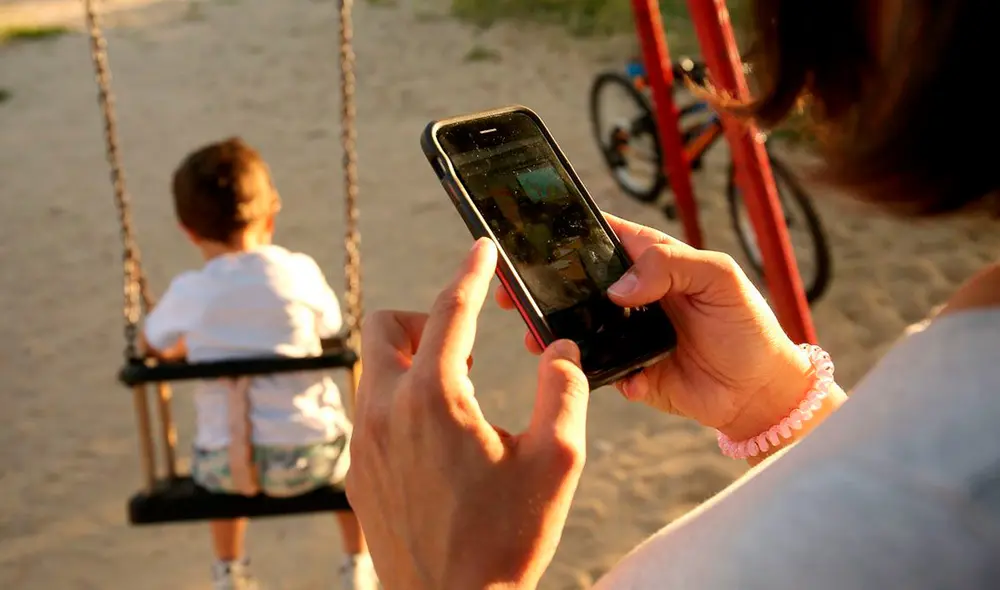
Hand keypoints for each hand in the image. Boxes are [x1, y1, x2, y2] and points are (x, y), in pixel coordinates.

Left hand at [347, 238, 589, 589]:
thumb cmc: (506, 540)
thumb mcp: (557, 463)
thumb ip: (565, 392)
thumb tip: (560, 349)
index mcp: (435, 398)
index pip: (450, 311)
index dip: (471, 273)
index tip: (481, 249)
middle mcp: (386, 411)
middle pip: (387, 326)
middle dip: (425, 317)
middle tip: (466, 344)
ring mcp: (364, 442)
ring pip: (374, 369)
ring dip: (412, 360)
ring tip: (459, 393)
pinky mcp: (358, 472)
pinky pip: (371, 411)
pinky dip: (400, 401)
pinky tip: (437, 438)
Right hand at [496, 214, 815, 443]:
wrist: (760, 392)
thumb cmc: (747, 325)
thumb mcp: (719, 277)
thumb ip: (671, 265)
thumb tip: (619, 287)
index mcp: (651, 261)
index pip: (599, 237)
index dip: (565, 234)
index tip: (531, 238)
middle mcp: (632, 295)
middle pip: (575, 283)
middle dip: (542, 285)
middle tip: (512, 292)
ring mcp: (625, 334)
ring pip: (576, 326)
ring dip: (552, 330)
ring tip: (534, 334)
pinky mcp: (626, 371)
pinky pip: (594, 368)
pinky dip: (587, 369)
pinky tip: (585, 368)